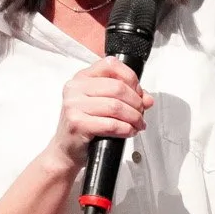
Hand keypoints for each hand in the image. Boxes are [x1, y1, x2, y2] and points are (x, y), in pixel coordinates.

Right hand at [50, 58, 153, 175]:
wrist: (67, 149)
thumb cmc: (85, 125)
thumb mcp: (104, 105)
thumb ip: (126, 97)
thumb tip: (148, 99)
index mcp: (82, 77)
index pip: (111, 64)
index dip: (130, 78)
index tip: (138, 93)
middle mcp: (75, 88)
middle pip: (118, 87)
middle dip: (136, 102)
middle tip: (141, 113)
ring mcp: (74, 105)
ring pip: (116, 106)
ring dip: (134, 117)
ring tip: (138, 124)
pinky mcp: (77, 123)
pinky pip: (110, 124)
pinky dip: (125, 129)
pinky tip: (129, 131)